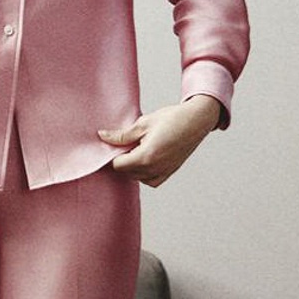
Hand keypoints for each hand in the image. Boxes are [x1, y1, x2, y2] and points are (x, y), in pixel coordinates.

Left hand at [97, 96, 219, 186]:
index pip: (117, 165)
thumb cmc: (171, 119)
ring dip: (133, 166)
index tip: (114, 144)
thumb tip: (102, 136)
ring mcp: (163, 172)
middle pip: (126, 172)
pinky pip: (150, 180)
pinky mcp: (169, 172)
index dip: (112, 155)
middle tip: (128, 143)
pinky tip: (146, 157)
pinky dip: (144, 173)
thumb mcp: (142, 124)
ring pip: (137, 177)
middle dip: (122, 160)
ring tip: (138, 148)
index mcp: (146, 157)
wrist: (196, 120)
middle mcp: (154, 169)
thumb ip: (121, 135)